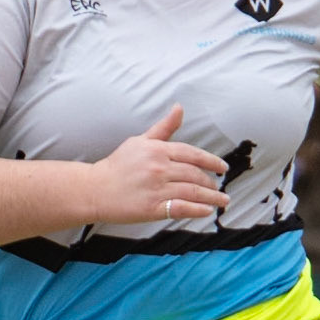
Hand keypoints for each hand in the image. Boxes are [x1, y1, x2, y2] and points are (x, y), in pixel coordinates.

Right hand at [86, 106, 229, 224]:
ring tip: (222, 201)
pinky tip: (207, 211)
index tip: (223, 168)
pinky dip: (197, 210)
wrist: (96, 188)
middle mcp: (159, 168)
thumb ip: (164, 128)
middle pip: (194, 174)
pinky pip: (181, 208)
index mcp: (158, 150)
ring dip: (211, 197)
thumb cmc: (118, 165)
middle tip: (219, 188)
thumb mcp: (140, 141)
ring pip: (192, 192)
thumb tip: (179, 108)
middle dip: (211, 182)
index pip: (193, 154)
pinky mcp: (152, 208)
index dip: (212, 161)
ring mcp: (156, 188)